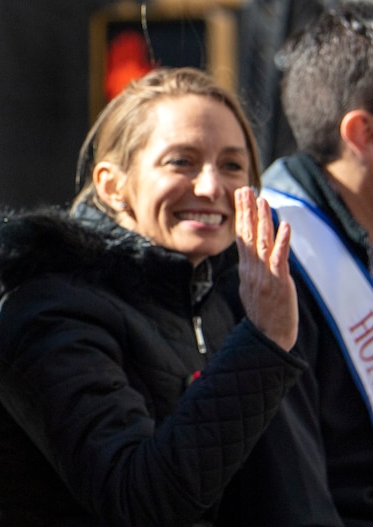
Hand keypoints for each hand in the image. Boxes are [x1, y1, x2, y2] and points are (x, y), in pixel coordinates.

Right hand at [235, 187, 296, 350]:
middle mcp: (252, 269)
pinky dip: (282, 242)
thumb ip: (252, 269)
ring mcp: (264, 275)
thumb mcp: (251, 289)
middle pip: (248, 235)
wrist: (267, 337)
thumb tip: (250, 256)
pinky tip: (284, 226)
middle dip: (246, 210)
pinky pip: (280, 258)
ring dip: (262, 220)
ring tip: (262, 199)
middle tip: (245, 189)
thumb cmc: (263, 315)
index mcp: (246, 269)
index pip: (242, 237)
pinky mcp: (278, 283)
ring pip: (262, 242)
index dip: (241, 215)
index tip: (241, 196)